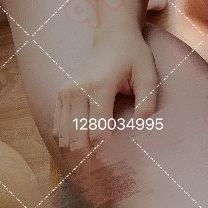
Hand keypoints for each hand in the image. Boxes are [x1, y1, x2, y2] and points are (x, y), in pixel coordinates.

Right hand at [53, 27, 158, 151]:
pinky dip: (68, 141)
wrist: (113, 37)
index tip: (119, 159)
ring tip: (95, 161)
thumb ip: (147, 102)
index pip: (97, 131)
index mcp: (99, 86)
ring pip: (64, 136)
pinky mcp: (60, 95)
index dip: (107, 150)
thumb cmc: (133, 56)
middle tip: (106, 170)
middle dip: (90, 157)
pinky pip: (58, 128)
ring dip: (77, 152)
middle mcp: (76, 91)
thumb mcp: (148, 75)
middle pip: (76, 138)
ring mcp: (65, 92)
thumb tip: (141, 127)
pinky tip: (83, 146)